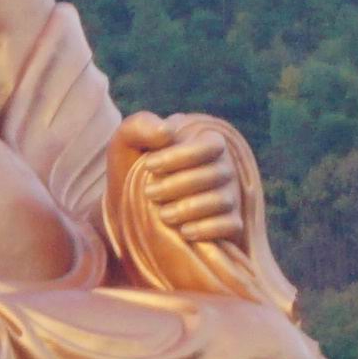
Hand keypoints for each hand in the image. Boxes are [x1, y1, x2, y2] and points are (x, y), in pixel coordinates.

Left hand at [110, 112, 270, 293]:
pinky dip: (208, 229)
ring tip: (163, 214)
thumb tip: (167, 132)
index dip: (180, 155)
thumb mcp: (126, 144)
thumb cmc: (132, 170)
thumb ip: (140, 127)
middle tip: (149, 193)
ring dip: (190, 208)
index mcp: (205, 142)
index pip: (209, 145)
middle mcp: (223, 168)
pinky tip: (184, 231)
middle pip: (215, 174)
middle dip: (179, 184)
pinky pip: (231, 225)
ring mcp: (229, 196)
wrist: (130, 211)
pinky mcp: (229, 224)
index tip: (149, 164)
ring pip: (222, 200)